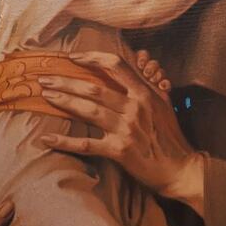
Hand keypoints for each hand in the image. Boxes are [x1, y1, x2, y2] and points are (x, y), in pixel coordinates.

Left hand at [38, 51, 204, 214]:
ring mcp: (126, 129)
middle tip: (45, 79)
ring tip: (46, 97)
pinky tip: (47, 138)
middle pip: (94, 88)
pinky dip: (65, 141)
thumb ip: (145, 84)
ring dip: (64, 102)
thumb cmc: (169, 135)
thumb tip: (134, 64)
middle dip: (66, 81)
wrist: (179, 167)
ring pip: (88, 110)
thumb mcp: (162, 103)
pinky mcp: (119, 150)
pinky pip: (86, 144)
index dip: (92, 58)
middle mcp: (135, 107)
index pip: (115, 65)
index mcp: (144, 92)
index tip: (73, 57)